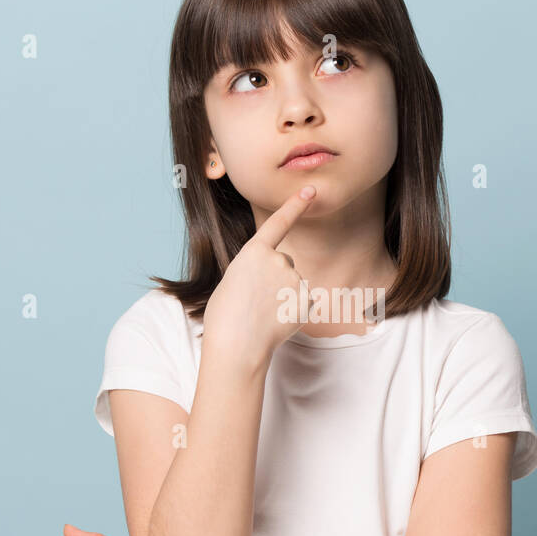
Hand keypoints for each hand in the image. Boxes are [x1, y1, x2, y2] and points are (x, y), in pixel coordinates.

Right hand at [202, 185, 317, 366]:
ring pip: (293, 283)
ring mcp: (295, 280)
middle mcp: (278, 260)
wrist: (237, 345)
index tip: (310, 190)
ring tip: (263, 313)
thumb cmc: (226, 316)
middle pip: (284, 263)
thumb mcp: (234, 280)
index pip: (280, 222)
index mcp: (254, 251)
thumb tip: (279, 281)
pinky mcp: (307, 300)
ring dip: (283, 296)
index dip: (296, 205)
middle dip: (275, 278)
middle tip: (255, 300)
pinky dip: (293, 311)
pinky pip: (303, 302)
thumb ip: (257, 271)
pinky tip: (278, 321)